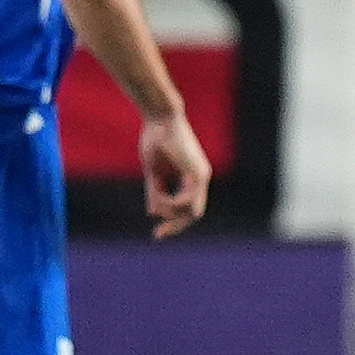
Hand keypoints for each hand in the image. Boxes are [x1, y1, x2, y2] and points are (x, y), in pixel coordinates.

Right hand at [140, 113, 210, 237]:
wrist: (159, 118)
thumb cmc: (155, 139)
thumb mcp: (153, 171)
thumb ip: (156, 191)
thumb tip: (153, 212)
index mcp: (191, 178)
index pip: (188, 208)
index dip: (174, 221)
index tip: (157, 232)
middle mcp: (200, 179)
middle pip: (193, 214)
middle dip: (176, 226)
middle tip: (158, 235)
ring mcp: (202, 176)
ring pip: (192, 211)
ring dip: (170, 212)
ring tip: (155, 198)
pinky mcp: (197, 173)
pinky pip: (187, 201)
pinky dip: (171, 203)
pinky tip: (159, 197)